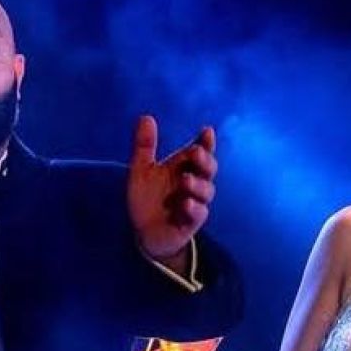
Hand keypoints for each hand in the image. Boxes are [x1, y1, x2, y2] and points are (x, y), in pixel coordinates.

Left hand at [128, 115, 216, 261]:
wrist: (144, 232)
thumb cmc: (147, 198)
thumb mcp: (141, 170)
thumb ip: (145, 145)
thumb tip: (146, 117)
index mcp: (183, 167)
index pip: (200, 151)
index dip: (206, 142)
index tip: (207, 131)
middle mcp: (193, 183)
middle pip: (208, 169)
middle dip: (205, 160)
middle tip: (195, 152)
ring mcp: (194, 202)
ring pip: (206, 191)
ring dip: (198, 185)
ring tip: (185, 181)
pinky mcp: (191, 222)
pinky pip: (198, 214)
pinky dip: (193, 208)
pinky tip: (185, 203)